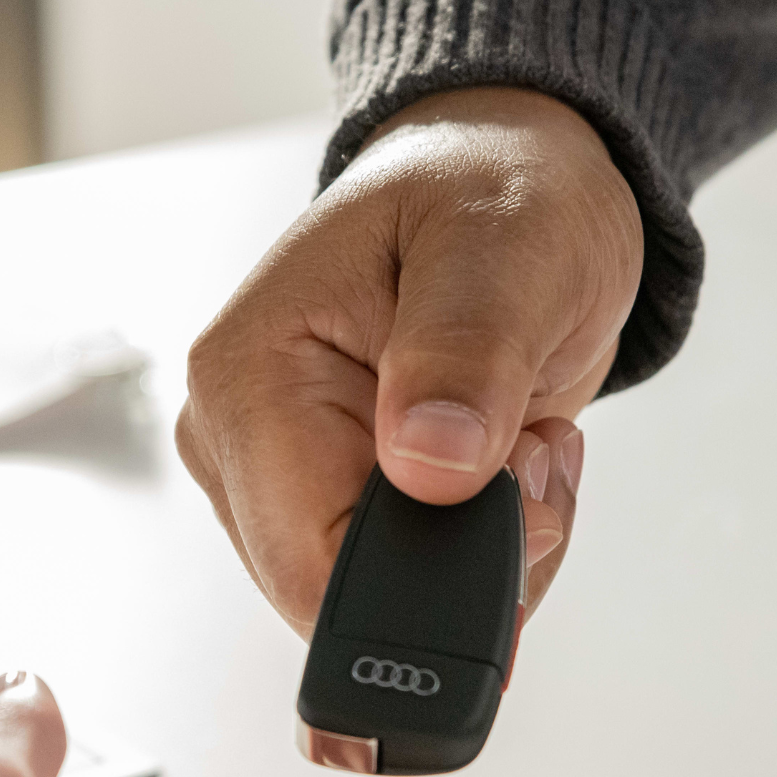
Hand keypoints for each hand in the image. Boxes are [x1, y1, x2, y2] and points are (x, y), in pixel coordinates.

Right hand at [177, 87, 642, 633]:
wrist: (505, 176)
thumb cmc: (493, 185)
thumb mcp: (505, 246)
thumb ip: (467, 356)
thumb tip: (431, 465)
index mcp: (247, 378)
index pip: (309, 566)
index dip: (431, 574)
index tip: (521, 498)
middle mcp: (244, 442)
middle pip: (352, 597)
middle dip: (474, 552)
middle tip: (531, 446)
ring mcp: (285, 480)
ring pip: (394, 600)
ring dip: (494, 543)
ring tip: (523, 431)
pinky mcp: (335, 499)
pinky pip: (419, 579)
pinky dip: (492, 537)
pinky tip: (508, 452)